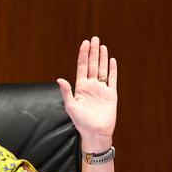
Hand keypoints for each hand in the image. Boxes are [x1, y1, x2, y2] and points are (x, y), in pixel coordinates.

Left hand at [57, 36, 117, 152]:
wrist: (96, 132)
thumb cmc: (81, 122)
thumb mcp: (71, 107)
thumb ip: (66, 92)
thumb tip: (59, 79)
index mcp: (80, 87)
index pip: (82, 67)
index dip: (83, 54)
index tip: (85, 43)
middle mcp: (91, 86)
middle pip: (92, 65)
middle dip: (93, 52)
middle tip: (95, 38)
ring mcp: (101, 89)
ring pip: (102, 69)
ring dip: (102, 58)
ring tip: (102, 46)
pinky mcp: (111, 94)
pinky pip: (112, 79)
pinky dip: (112, 70)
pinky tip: (112, 61)